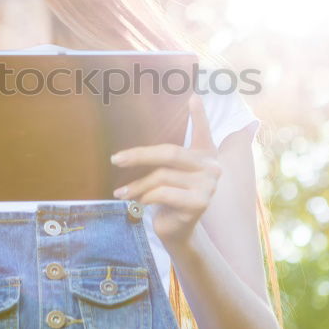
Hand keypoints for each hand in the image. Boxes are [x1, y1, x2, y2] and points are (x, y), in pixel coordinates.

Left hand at [110, 93, 220, 247]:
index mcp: (206, 156)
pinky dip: (145, 197)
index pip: (203, 132)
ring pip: (162, 176)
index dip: (199, 115)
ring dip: (137, 185)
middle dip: (139, 156)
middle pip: (170, 153)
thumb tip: (147, 140)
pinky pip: (163, 193)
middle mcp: (212, 167)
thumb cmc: (170, 198)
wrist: (178, 232)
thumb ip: (167, 156)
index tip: (193, 96)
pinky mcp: (200, 203)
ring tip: (122, 193)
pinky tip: (138, 203)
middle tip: (115, 159)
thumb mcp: (170, 175)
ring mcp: (209, 185)